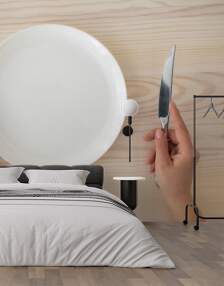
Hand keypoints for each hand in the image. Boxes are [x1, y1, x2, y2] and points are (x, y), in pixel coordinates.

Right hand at [144, 102, 193, 220]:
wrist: (176, 199)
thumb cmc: (172, 185)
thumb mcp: (162, 164)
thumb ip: (160, 146)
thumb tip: (158, 133)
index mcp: (187, 151)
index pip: (180, 128)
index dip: (174, 115)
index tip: (170, 104)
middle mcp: (187, 151)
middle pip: (170, 136)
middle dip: (157, 140)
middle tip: (147, 143)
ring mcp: (183, 155)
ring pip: (167, 144)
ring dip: (156, 151)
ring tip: (151, 163)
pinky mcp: (179, 159)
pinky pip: (167, 151)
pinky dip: (159, 156)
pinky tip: (155, 165)